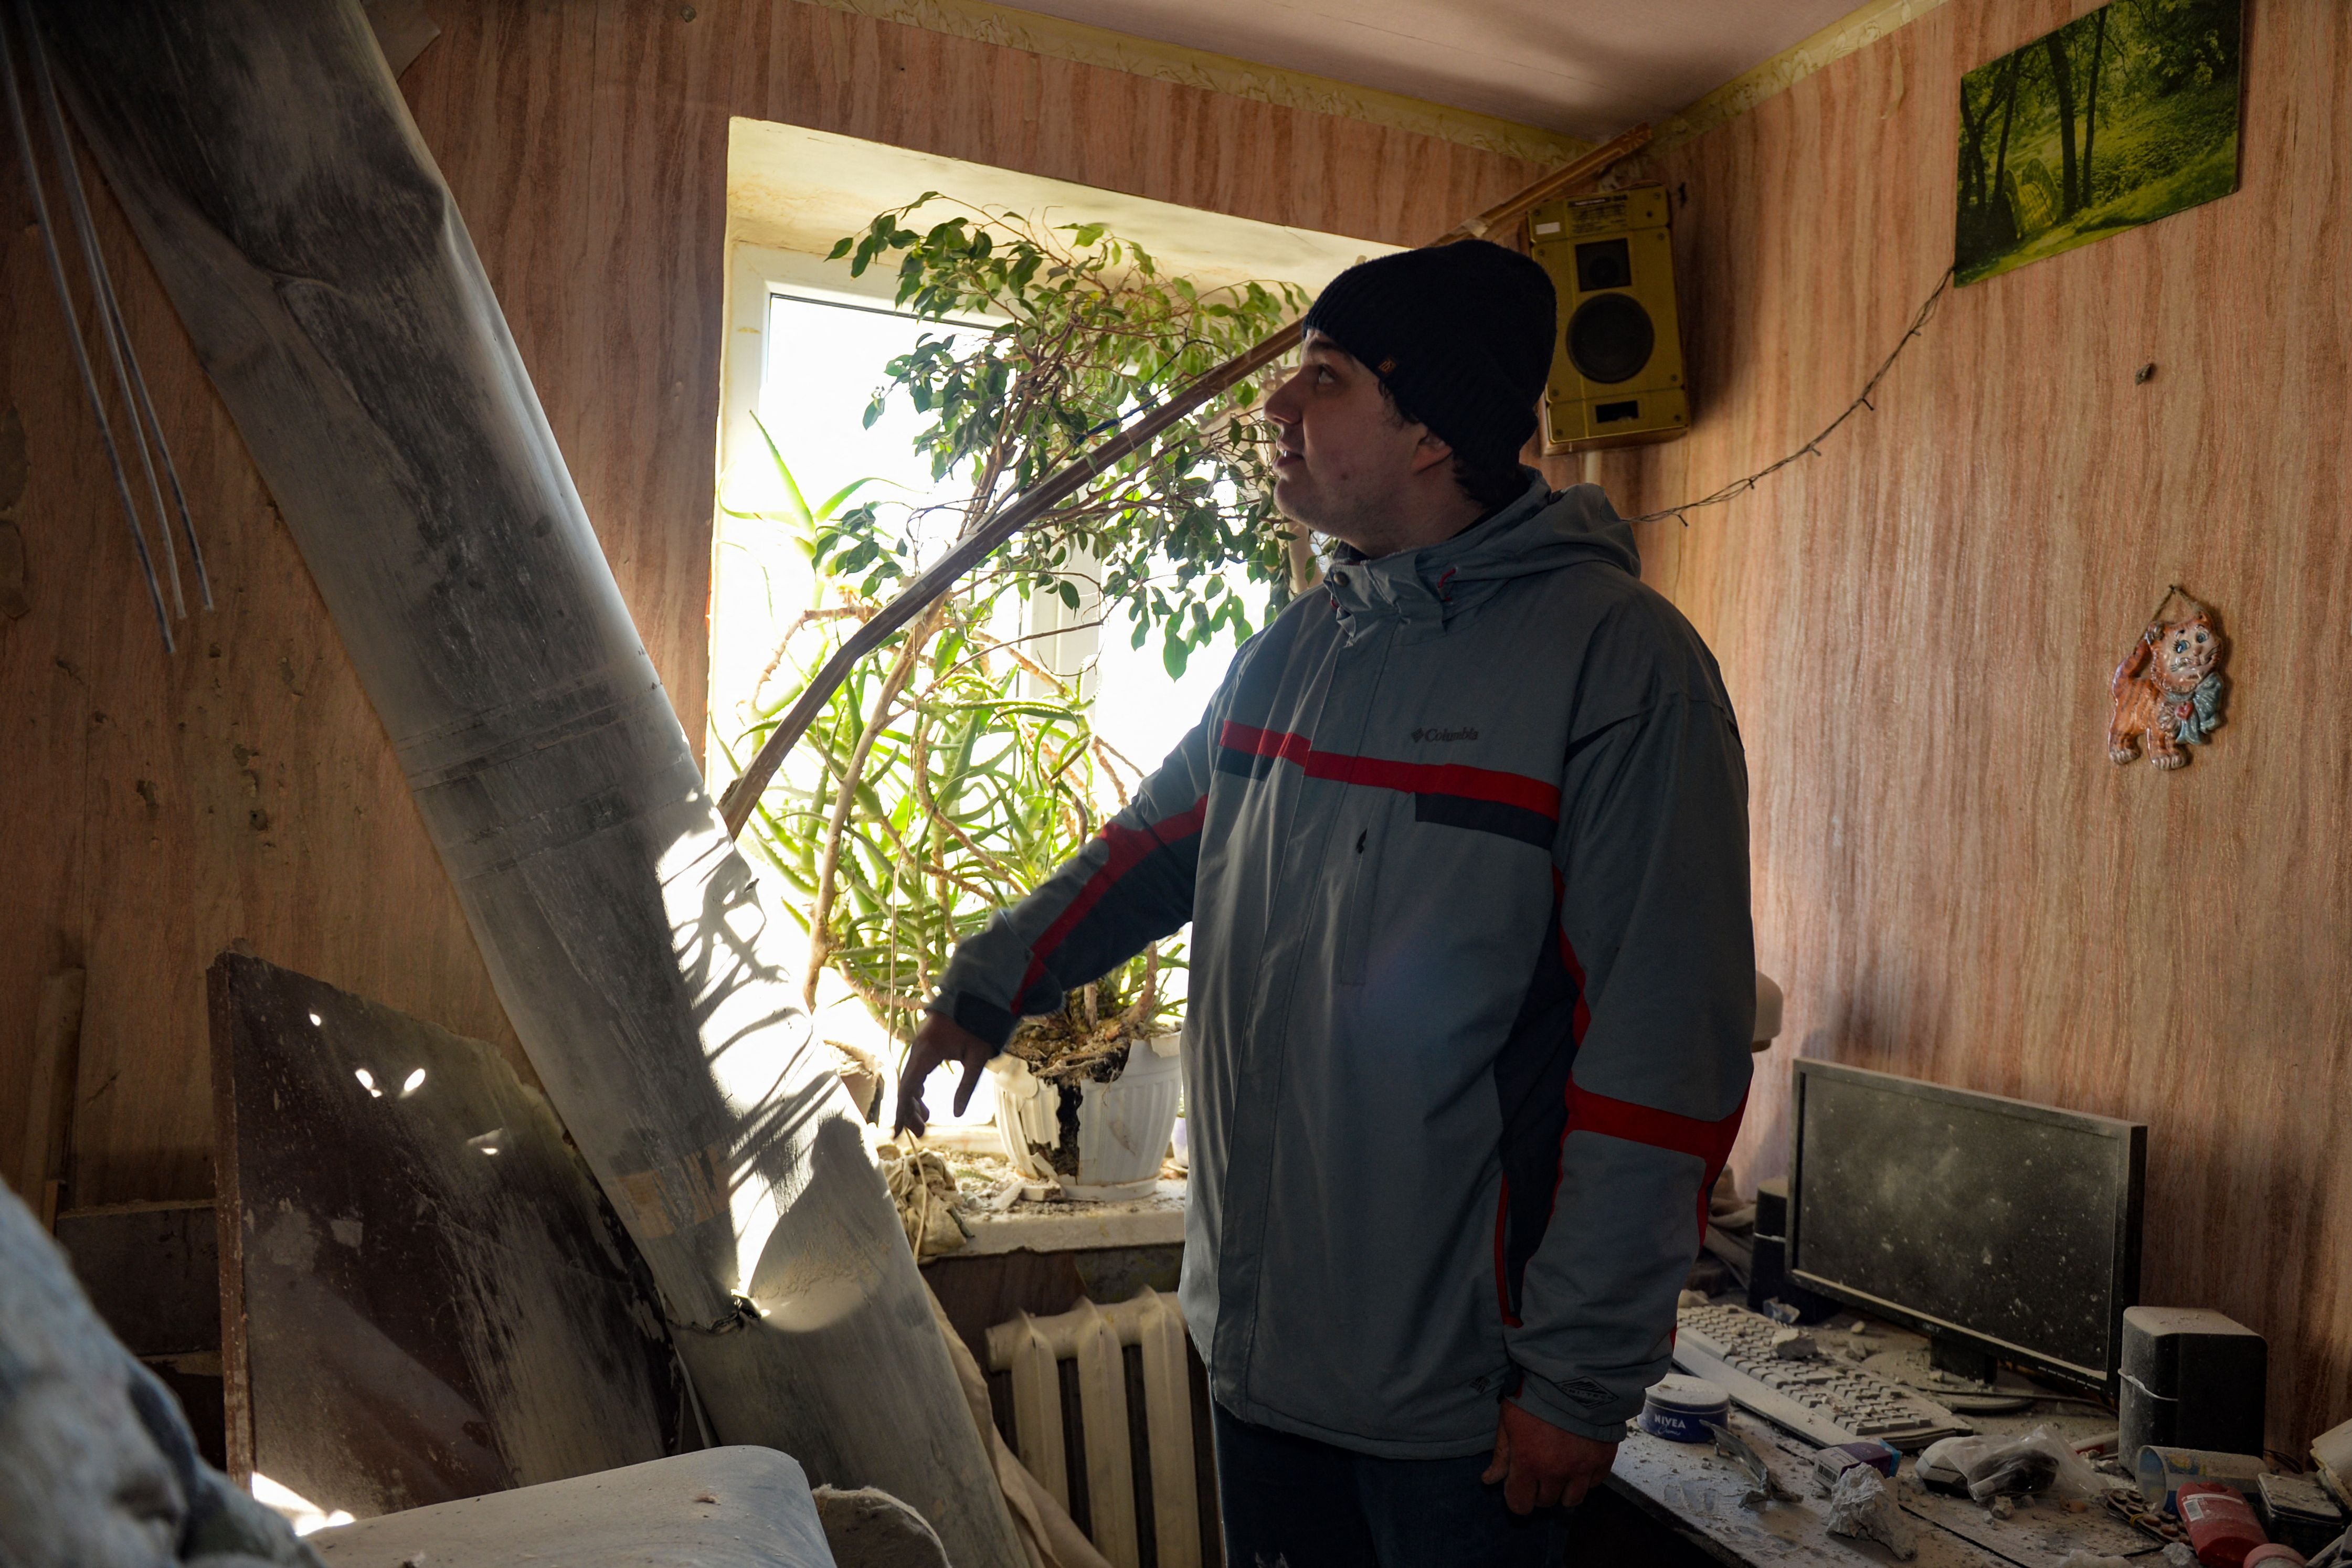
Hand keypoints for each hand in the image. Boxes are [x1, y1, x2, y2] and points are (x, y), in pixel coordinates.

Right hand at [893, 1012, 995, 1136]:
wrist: (978, 995)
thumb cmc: (980, 1025)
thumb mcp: (978, 1057)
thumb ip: (967, 1087)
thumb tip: (957, 1114)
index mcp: (928, 1052)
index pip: (907, 1088)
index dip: (901, 1112)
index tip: (896, 1134)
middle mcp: (918, 1048)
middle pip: (906, 1085)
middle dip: (909, 1111)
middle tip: (921, 1133)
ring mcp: (919, 1045)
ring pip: (909, 1077)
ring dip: (913, 1100)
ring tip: (925, 1120)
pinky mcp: (925, 1043)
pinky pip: (914, 1069)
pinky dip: (916, 1086)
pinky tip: (921, 1099)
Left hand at [1482, 1398, 1618, 1514]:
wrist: (1573, 1375)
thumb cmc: (1534, 1394)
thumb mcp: (1508, 1420)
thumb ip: (1501, 1454)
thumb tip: (1489, 1480)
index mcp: (1528, 1464)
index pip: (1520, 1505)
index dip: (1517, 1499)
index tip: (1517, 1486)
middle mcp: (1556, 1473)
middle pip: (1546, 1502)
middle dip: (1539, 1491)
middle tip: (1538, 1470)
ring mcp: (1582, 1469)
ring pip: (1572, 1500)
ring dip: (1563, 1490)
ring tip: (1560, 1471)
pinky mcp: (1603, 1460)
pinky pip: (1594, 1483)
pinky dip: (1586, 1477)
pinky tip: (1579, 1460)